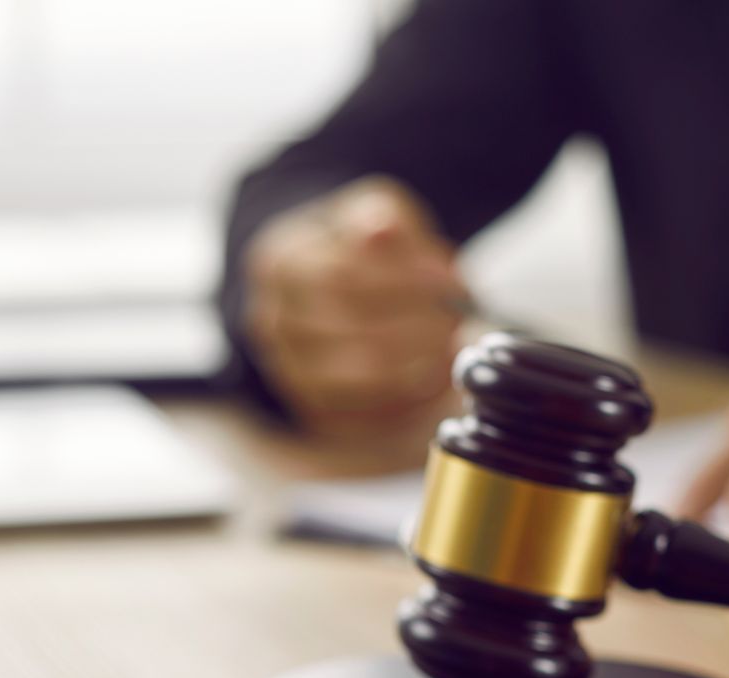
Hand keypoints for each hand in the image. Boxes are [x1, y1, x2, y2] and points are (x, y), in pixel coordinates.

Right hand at [243, 176, 465, 432]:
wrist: (324, 283)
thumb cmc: (356, 245)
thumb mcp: (371, 211)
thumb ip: (382, 218)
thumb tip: (382, 230)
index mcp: (280, 262)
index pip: (339, 274)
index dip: (401, 279)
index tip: (451, 279)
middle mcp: (271, 320)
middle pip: (343, 330)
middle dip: (410, 328)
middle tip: (456, 323)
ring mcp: (286, 367)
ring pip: (347, 380)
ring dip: (408, 369)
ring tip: (450, 352)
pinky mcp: (310, 406)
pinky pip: (355, 415)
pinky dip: (399, 404)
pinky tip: (432, 383)